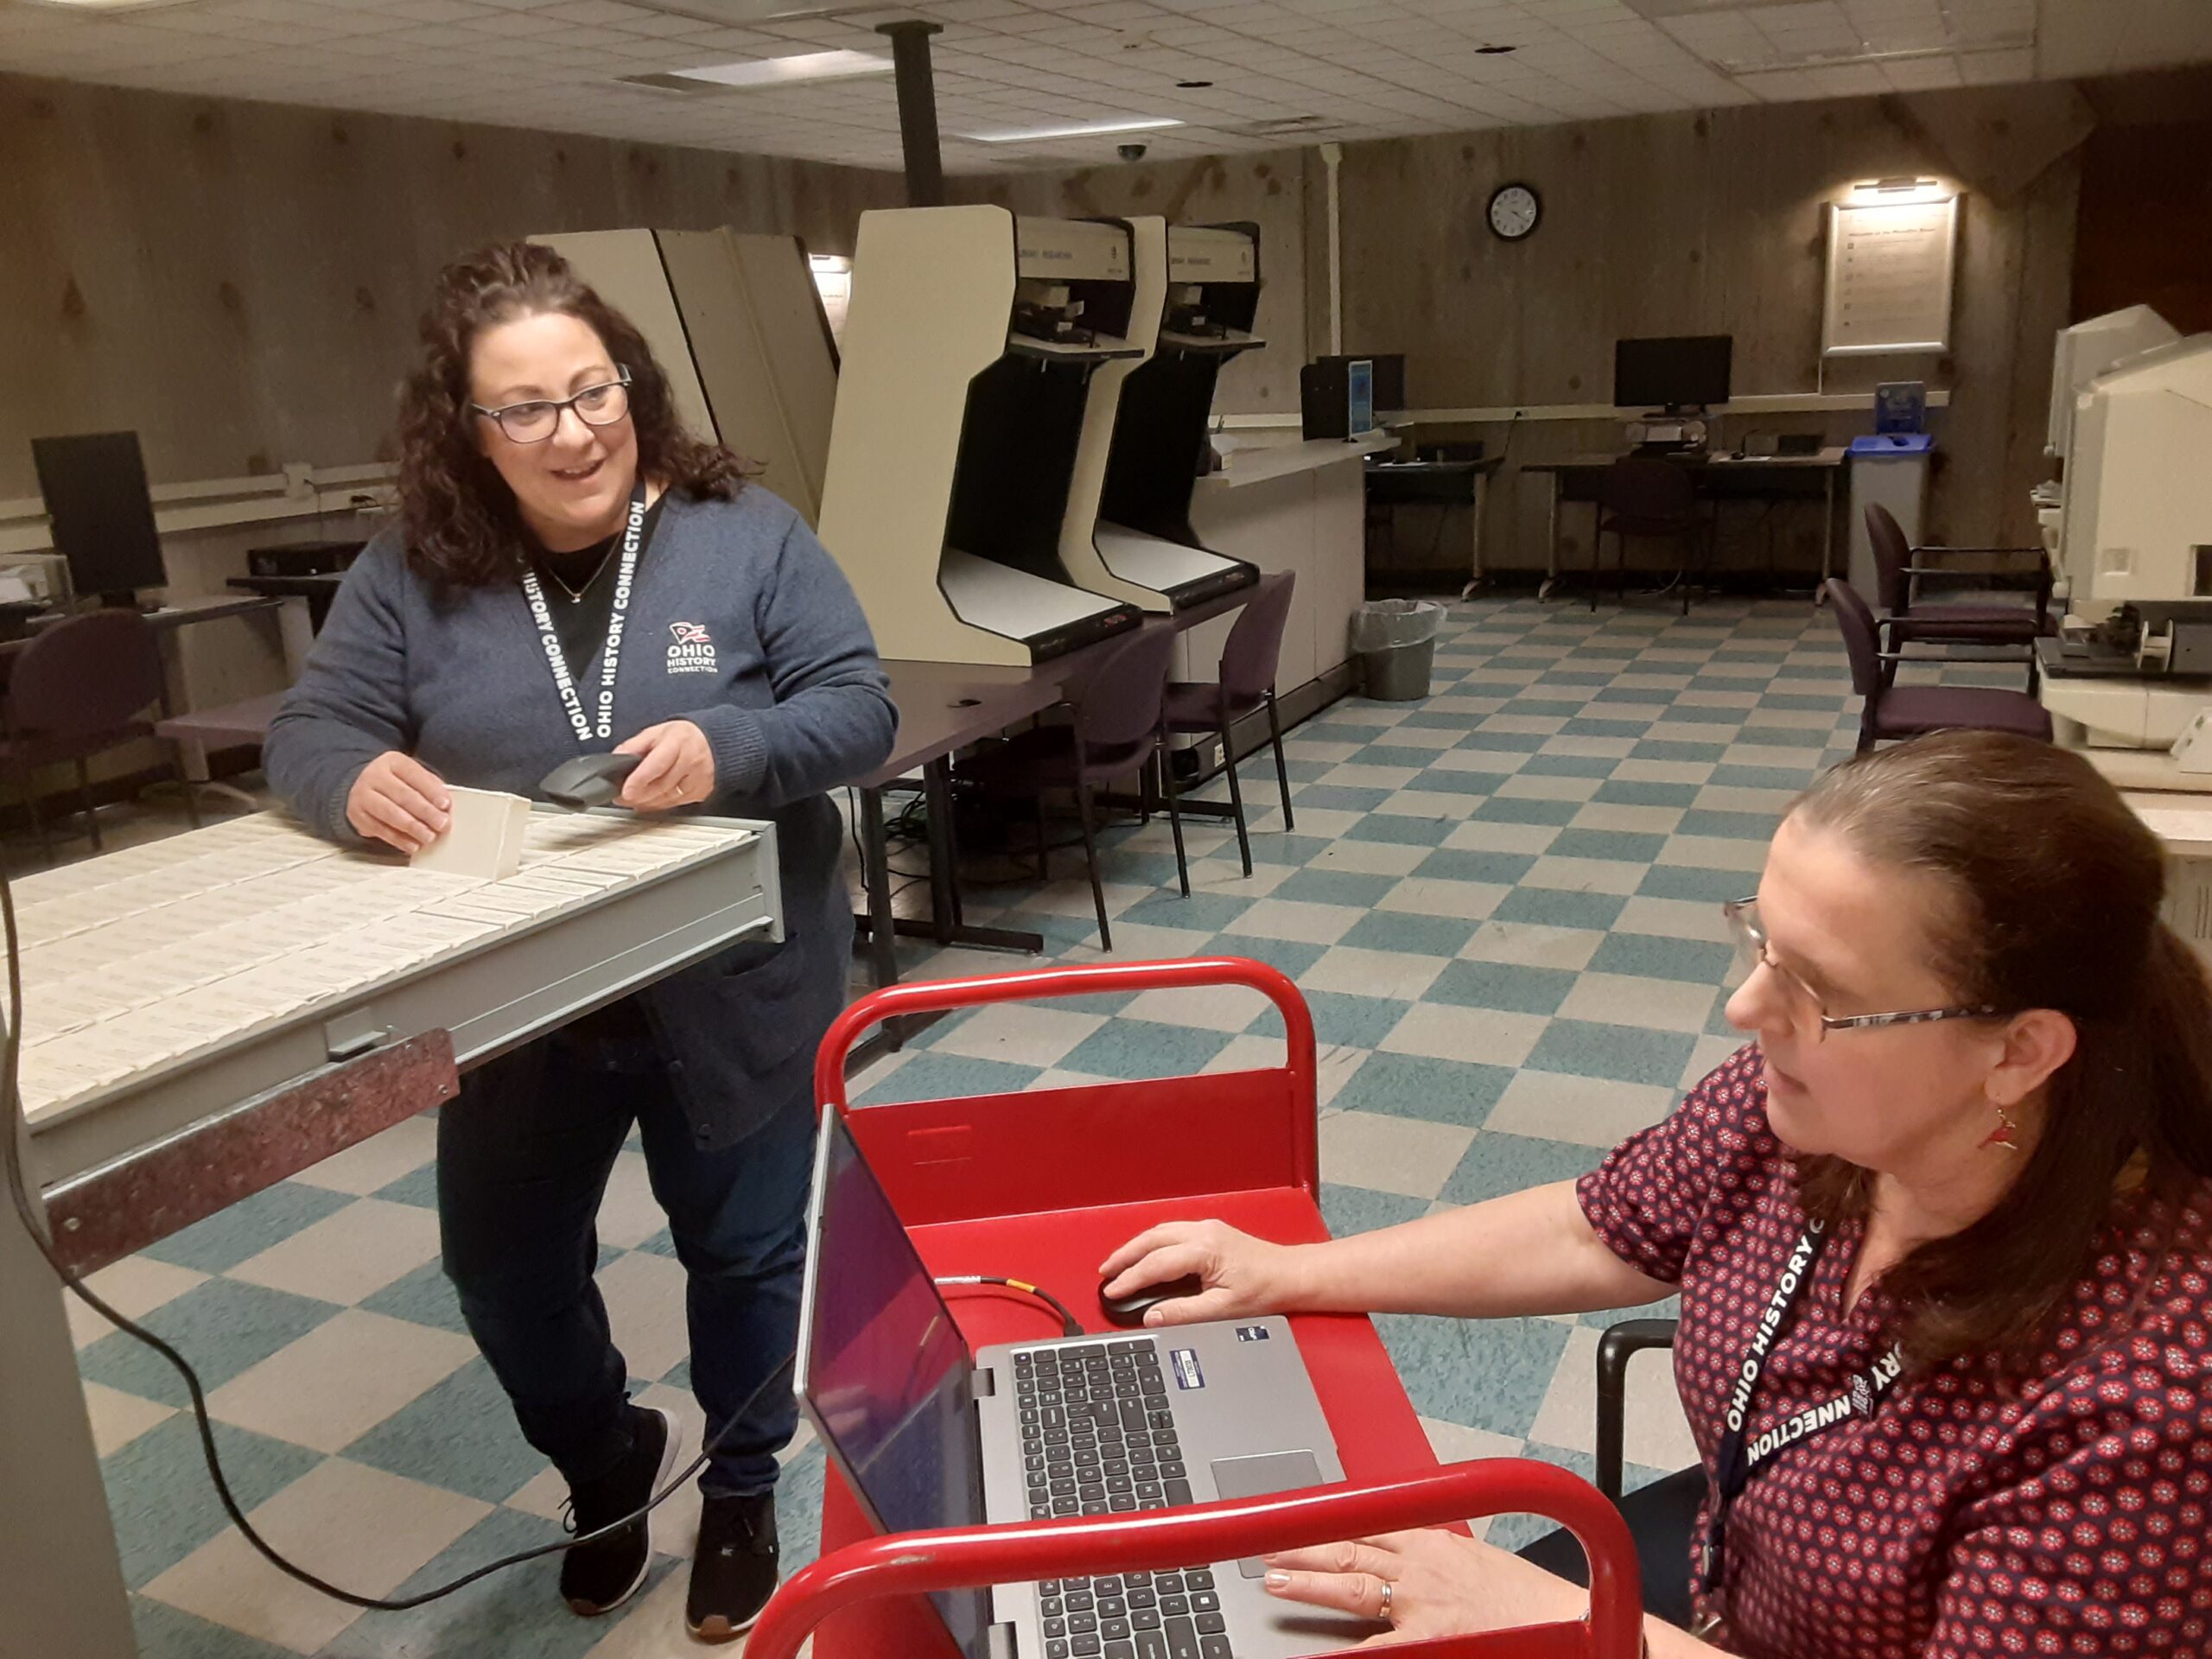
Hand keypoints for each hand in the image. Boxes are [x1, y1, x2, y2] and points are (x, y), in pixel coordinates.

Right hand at [346, 751, 450, 854]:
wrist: (364, 789)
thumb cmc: (397, 784)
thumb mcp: (413, 777)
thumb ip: (431, 788)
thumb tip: (445, 807)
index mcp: (393, 761)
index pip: (414, 775)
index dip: (431, 791)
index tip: (446, 805)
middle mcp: (374, 775)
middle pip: (403, 795)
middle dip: (425, 812)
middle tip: (442, 824)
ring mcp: (362, 795)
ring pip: (390, 813)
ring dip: (412, 827)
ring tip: (429, 837)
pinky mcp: (357, 815)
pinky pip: (380, 829)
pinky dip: (398, 839)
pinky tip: (413, 845)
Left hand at [614, 720, 715, 811]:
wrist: (712, 743)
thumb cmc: (682, 737)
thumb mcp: (656, 732)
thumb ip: (635, 745)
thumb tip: (616, 757)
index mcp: (678, 742)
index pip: (657, 765)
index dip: (639, 780)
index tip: (625, 791)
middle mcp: (691, 761)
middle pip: (661, 785)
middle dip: (638, 794)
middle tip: (622, 797)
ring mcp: (699, 778)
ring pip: (667, 798)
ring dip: (647, 802)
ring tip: (632, 799)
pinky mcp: (701, 792)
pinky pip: (676, 804)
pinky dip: (659, 805)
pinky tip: (649, 801)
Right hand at [1097, 1220, 1300, 1327]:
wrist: (1291, 1275)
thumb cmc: (1265, 1290)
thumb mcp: (1222, 1310)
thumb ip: (1183, 1313)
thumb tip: (1152, 1317)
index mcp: (1204, 1249)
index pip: (1156, 1264)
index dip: (1130, 1279)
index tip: (1112, 1291)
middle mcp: (1203, 1232)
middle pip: (1151, 1239)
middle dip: (1124, 1256)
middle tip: (1105, 1273)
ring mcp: (1207, 1228)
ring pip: (1160, 1232)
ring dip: (1136, 1247)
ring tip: (1118, 1264)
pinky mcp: (1211, 1231)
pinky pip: (1172, 1232)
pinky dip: (1152, 1243)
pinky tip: (1145, 1254)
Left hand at [1263, 1528, 1584, 1644]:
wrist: (1570, 1625)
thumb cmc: (1531, 1602)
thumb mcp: (1479, 1562)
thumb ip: (1439, 1556)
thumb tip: (1409, 1554)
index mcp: (1435, 1542)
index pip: (1369, 1525)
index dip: (1331, 1524)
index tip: (1302, 1521)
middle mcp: (1422, 1566)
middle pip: (1351, 1549)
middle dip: (1307, 1549)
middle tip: (1270, 1551)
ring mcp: (1421, 1604)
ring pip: (1353, 1585)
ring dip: (1312, 1582)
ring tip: (1277, 1582)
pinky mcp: (1428, 1640)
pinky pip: (1375, 1645)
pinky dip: (1345, 1647)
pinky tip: (1318, 1649)